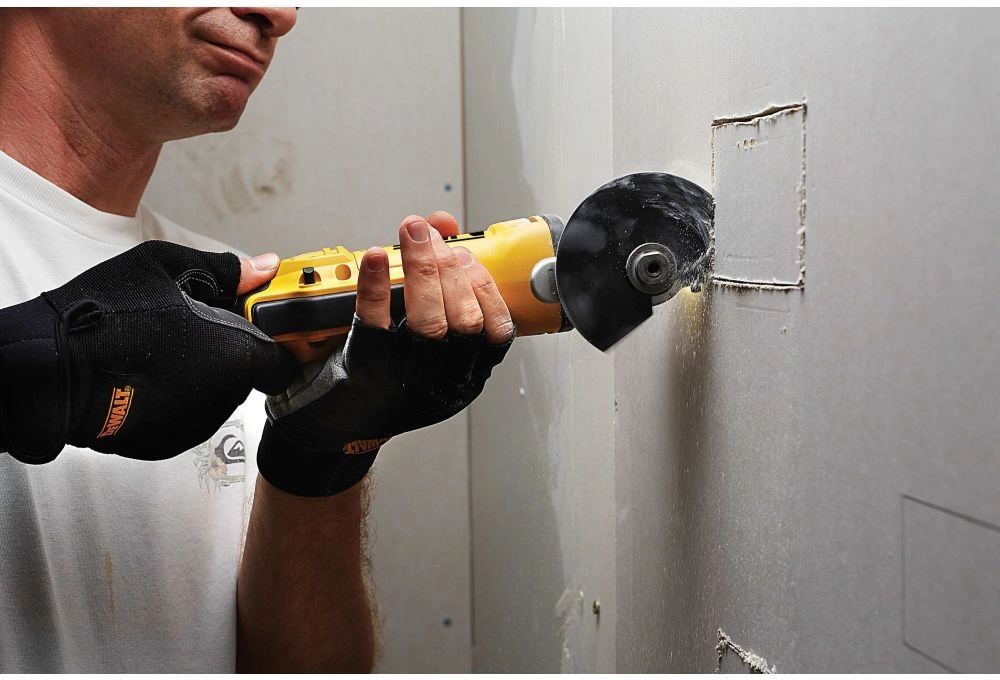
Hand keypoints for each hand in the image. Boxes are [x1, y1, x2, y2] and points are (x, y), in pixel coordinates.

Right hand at [0, 240, 298, 463]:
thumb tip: (263, 266)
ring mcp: (194, 425)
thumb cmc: (105, 318)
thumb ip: (225, 270)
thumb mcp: (167, 268)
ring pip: (214, 396)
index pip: (284, 364)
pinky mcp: (166, 443)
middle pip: (245, 376)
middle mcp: (223, 398)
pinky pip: (185, 416)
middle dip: (228, 353)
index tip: (255, 330)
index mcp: (234, 355)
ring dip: (199, 376)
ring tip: (160, 351)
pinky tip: (145, 376)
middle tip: (192, 329)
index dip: (272, 344)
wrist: (50, 371)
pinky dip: (173, 398)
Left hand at [256, 211, 514, 496]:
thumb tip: (441, 226)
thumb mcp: (430, 348)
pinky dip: (377, 284)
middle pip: (464, 321)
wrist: (336, 426)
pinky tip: (376, 257)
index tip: (467, 258)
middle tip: (430, 236)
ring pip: (429, 323)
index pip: (496, 332)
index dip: (485, 288)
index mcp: (465, 378)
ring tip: (411, 234)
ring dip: (423, 270)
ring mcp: (406, 378)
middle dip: (451, 269)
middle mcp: (442, 383)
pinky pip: (375, 322)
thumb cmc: (387, 380)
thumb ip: (443, 288)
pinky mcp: (366, 369)